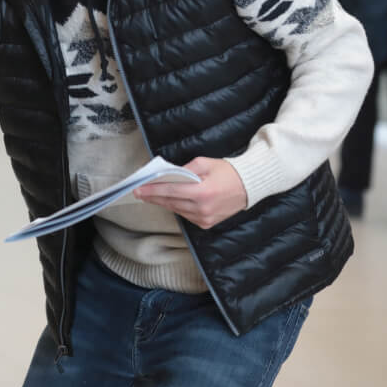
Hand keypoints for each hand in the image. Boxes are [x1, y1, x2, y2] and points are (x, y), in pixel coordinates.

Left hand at [133, 157, 247, 229]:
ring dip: (163, 202)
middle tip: (138, 192)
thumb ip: (185, 169)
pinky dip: (176, 207)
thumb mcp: (205, 163)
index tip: (139, 188)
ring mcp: (204, 219)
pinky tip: (168, 200)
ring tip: (150, 195)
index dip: (152, 190)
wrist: (248, 187)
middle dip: (152, 197)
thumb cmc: (227, 172)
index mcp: (202, 192)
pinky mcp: (206, 224)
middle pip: (170, 202)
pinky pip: (185, 215)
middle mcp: (202, 209)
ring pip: (176, 210)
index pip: (171, 191)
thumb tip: (168, 175)